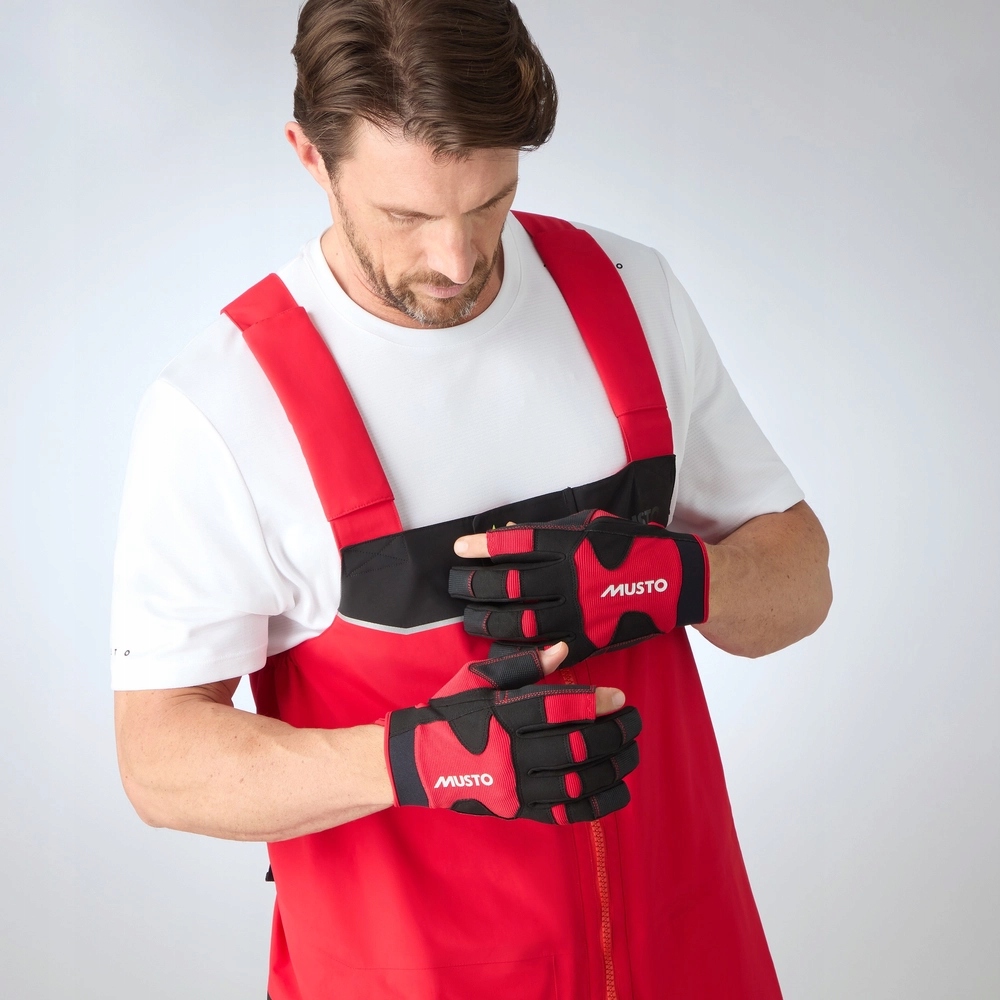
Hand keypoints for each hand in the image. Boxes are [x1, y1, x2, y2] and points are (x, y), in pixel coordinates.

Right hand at [382, 642, 640, 823]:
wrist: (419, 761)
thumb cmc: (452, 712)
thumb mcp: (478, 679)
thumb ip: (522, 665)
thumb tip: (562, 649)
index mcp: (500, 715)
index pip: (555, 708)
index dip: (593, 703)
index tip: (619, 697)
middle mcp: (508, 752)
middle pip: (573, 746)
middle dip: (612, 734)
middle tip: (633, 723)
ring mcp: (513, 786)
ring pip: (575, 781)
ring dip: (611, 768)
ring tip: (631, 752)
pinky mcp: (516, 810)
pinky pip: (564, 812)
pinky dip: (596, 804)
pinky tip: (618, 790)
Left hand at [450, 509, 708, 666]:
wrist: (675, 582)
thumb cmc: (631, 547)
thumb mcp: (593, 525)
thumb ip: (551, 529)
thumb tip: (507, 530)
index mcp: (571, 545)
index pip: (516, 544)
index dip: (484, 546)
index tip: (459, 548)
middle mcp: (571, 578)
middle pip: (509, 585)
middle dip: (474, 585)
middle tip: (454, 583)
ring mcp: (579, 613)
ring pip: (520, 621)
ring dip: (487, 620)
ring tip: (470, 617)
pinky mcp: (588, 641)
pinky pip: (543, 652)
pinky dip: (517, 652)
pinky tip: (498, 648)